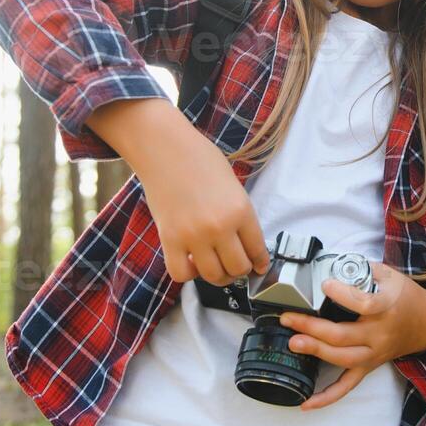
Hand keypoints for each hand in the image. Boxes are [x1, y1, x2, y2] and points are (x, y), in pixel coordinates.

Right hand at [87, 98, 270, 285]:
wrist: (165, 149)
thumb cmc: (200, 160)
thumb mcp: (234, 186)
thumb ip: (240, 216)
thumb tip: (246, 244)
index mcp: (241, 210)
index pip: (257, 250)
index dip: (260, 262)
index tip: (258, 266)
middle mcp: (220, 227)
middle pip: (237, 268)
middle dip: (240, 271)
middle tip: (235, 265)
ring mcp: (193, 236)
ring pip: (213, 276)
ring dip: (217, 276)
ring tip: (215, 266)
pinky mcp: (169, 240)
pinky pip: (181, 274)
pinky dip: (188, 274)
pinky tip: (191, 261)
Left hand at [276, 262, 425, 409]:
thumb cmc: (405, 296)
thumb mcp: (390, 275)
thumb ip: (363, 270)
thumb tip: (333, 267)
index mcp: (386, 308)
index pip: (362, 304)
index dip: (341, 294)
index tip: (324, 285)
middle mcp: (380, 335)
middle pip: (343, 336)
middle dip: (312, 327)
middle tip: (288, 318)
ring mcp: (374, 354)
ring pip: (342, 359)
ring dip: (315, 351)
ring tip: (292, 342)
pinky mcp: (369, 367)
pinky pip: (347, 386)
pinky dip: (326, 397)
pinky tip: (305, 402)